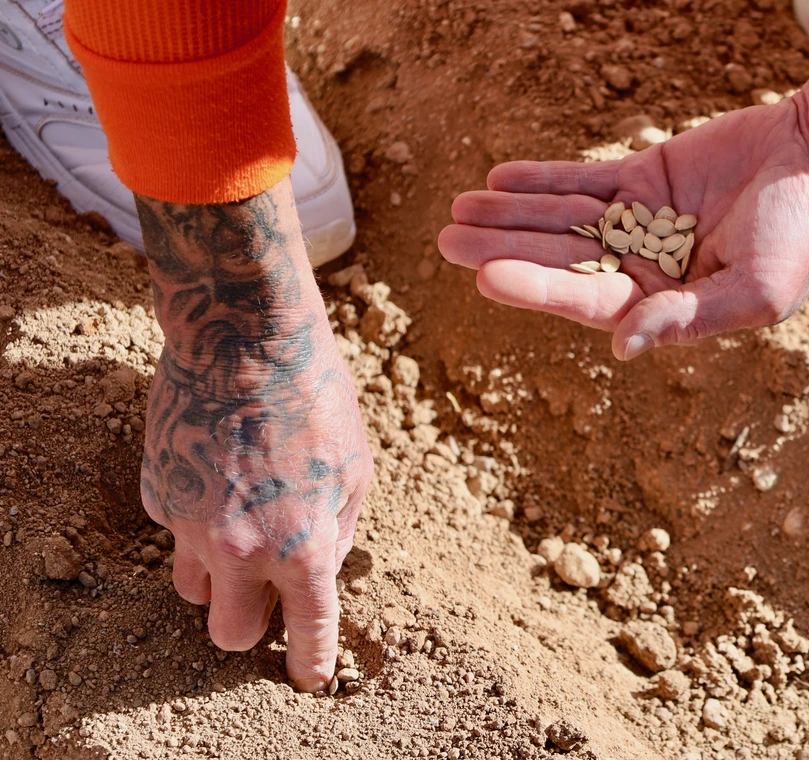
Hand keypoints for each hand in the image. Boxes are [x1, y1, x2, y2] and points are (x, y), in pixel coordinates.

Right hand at [136, 180, 372, 691]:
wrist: (243, 336)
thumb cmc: (316, 397)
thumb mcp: (356, 466)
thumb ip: (336, 531)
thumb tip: (319, 570)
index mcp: (301, 544)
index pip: (307, 629)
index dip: (309, 661)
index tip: (308, 677)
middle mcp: (240, 548)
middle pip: (228, 634)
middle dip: (248, 626)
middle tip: (267, 595)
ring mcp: (190, 525)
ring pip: (193, 589)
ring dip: (220, 576)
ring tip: (243, 521)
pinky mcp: (157, 494)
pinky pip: (175, 533)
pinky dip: (197, 521)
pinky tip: (218, 473)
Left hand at [439, 6, 808, 359]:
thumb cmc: (803, 232)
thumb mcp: (756, 289)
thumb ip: (690, 321)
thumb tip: (623, 348)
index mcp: (668, 307)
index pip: (588, 301)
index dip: (537, 288)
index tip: (485, 275)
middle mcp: (646, 270)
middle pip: (563, 260)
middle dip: (506, 248)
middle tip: (447, 236)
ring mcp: (640, 223)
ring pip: (564, 220)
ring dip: (513, 213)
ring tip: (459, 207)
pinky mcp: (643, 178)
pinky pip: (583, 180)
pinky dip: (544, 179)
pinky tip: (500, 177)